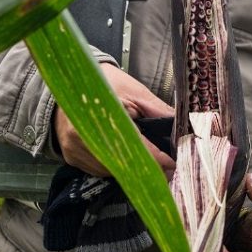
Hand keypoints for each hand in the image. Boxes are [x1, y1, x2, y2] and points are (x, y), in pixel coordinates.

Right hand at [53, 63, 175, 177]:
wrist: (71, 80)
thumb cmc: (105, 83)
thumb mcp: (134, 91)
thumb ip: (157, 110)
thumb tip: (180, 127)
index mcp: (100, 114)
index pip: (134, 145)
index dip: (155, 157)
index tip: (172, 163)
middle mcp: (83, 135)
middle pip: (122, 164)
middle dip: (146, 166)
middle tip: (166, 167)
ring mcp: (75, 148)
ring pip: (111, 171)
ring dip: (129, 168)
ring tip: (143, 156)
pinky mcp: (71, 157)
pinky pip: (98, 171)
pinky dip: (114, 166)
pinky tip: (120, 153)